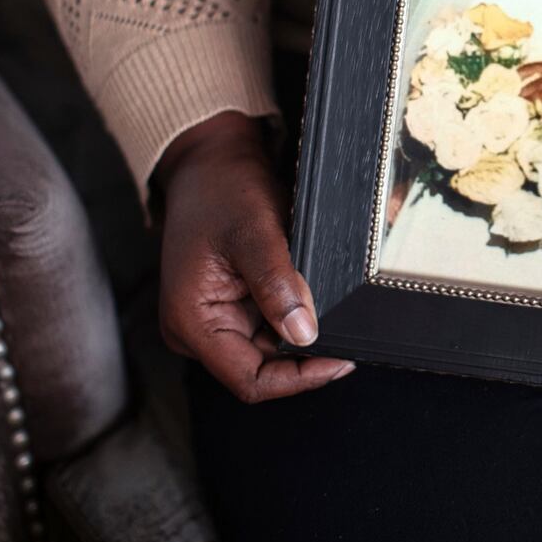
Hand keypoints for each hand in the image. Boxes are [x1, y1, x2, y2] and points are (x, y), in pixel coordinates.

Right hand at [156, 111, 353, 402]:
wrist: (211, 160)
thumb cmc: (223, 189)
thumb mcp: (254, 232)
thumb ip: (277, 284)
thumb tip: (304, 334)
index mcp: (192, 323)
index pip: (250, 380)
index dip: (298, 379)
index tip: (341, 360)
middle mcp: (199, 330)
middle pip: (264, 367)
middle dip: (306, 352)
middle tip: (350, 331)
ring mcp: (217, 318)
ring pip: (273, 346)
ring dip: (304, 328)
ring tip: (333, 302)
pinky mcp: (234, 304)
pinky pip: (273, 322)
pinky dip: (298, 311)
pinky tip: (316, 292)